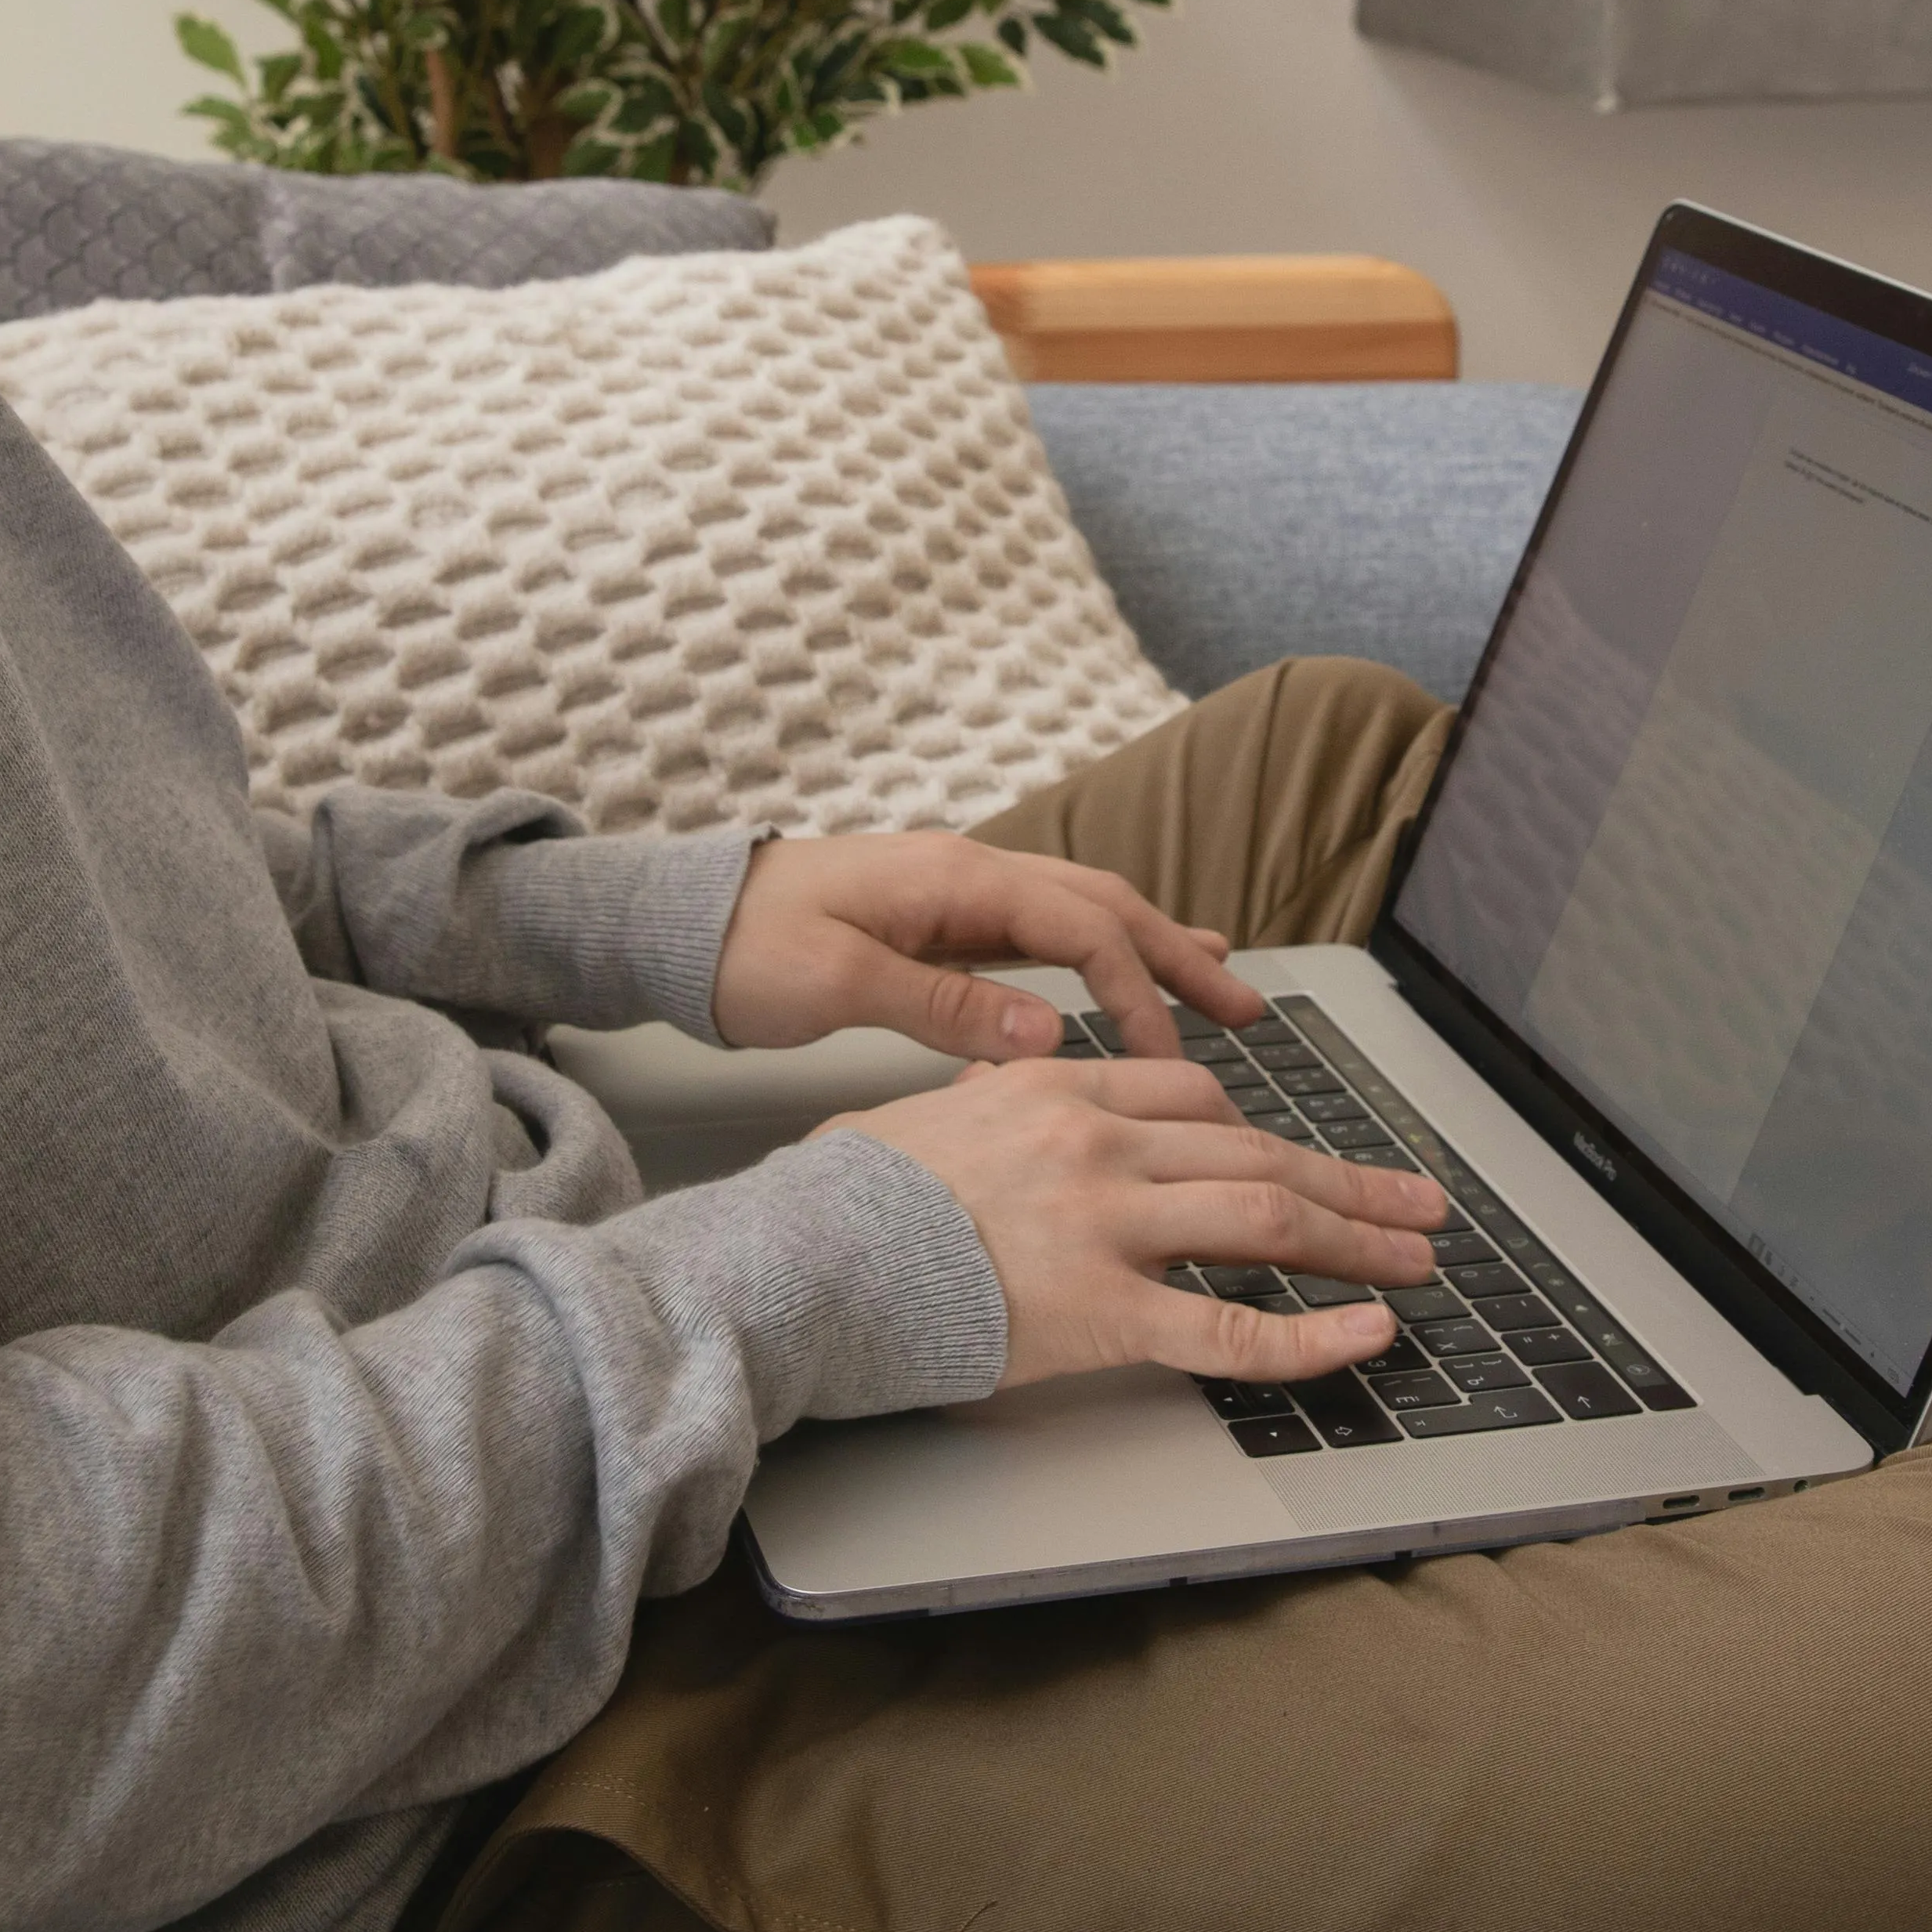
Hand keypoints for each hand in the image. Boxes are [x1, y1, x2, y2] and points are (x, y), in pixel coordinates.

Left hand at [708, 826, 1259, 1063]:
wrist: (683, 921)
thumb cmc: (746, 948)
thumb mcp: (838, 985)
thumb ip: (947, 1008)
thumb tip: (1049, 1040)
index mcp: (955, 879)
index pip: (1082, 929)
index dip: (1137, 992)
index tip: (1170, 1058)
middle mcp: (970, 873)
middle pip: (1105, 907)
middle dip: (1180, 958)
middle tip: (1248, 1012)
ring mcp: (961, 894)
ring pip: (1084, 914)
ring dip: (1155, 950)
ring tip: (1222, 988)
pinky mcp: (945, 921)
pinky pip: (1046, 932)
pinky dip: (1103, 952)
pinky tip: (1129, 973)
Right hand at [831, 1053, 1442, 1394]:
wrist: (801, 1256)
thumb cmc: (843, 1198)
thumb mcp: (923, 1115)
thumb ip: (985, 1101)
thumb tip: (995, 1088)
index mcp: (1057, 1088)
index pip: (1195, 1097)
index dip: (1268, 1132)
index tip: (1309, 1160)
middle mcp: (1097, 1142)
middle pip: (1257, 1151)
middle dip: (1351, 1183)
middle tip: (1417, 1205)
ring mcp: (1106, 1224)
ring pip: (1267, 1218)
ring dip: (1358, 1241)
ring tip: (1418, 1262)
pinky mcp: (1102, 1311)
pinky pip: (1231, 1326)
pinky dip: (1312, 1335)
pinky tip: (1367, 1335)